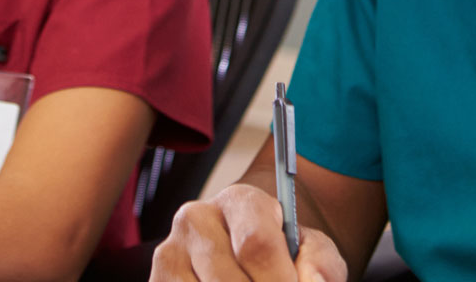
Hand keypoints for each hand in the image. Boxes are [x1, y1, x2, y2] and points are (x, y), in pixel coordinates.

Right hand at [152, 183, 345, 280]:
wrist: (248, 256)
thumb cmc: (283, 255)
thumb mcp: (311, 249)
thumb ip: (319, 261)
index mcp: (239, 201)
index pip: (256, 243)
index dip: (279, 280)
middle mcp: (196, 219)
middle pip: (228, 280)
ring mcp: (169, 253)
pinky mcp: (155, 280)